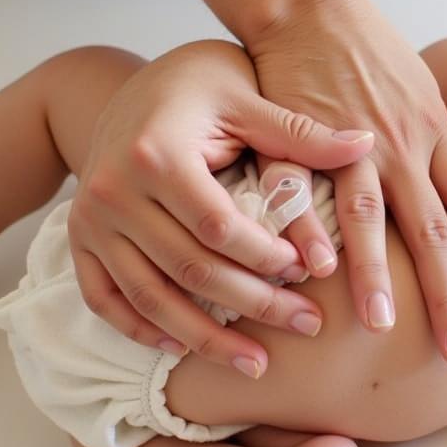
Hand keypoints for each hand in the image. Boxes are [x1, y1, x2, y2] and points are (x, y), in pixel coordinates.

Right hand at [68, 42, 372, 376]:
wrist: (121, 83)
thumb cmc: (197, 87)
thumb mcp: (247, 99)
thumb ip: (301, 132)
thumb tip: (368, 144)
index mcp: (156, 154)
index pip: (219, 227)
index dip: (267, 257)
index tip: (309, 273)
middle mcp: (113, 191)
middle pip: (190, 269)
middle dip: (254, 305)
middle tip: (308, 325)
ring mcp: (90, 220)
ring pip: (151, 296)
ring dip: (205, 338)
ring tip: (259, 363)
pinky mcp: (79, 239)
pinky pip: (105, 298)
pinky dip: (143, 329)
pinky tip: (184, 348)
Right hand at [249, 0, 446, 366]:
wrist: (314, 7)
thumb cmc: (369, 49)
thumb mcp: (422, 86)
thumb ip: (437, 136)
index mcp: (432, 133)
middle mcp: (400, 144)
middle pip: (431, 228)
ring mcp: (350, 143)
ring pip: (369, 217)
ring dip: (375, 275)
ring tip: (383, 327)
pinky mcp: (299, 138)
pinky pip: (303, 191)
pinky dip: (305, 231)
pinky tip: (307, 272)